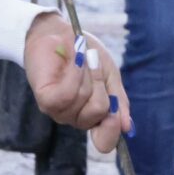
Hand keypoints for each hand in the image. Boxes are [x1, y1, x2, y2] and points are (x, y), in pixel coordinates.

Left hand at [23, 13, 129, 153]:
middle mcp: (76, 117)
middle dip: (101, 83)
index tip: (116, 118)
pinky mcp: (45, 99)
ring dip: (88, 73)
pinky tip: (76, 60)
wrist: (60, 33)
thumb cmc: (86, 54)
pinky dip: (75, 74)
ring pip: (84, 101)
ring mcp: (59, 110)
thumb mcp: (110, 76)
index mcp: (94, 116)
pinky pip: (66, 95)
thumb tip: (127, 128)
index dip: (111, 133)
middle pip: (98, 113)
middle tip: (94, 63)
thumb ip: (118, 101)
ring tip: (81, 56)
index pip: (104, 141)